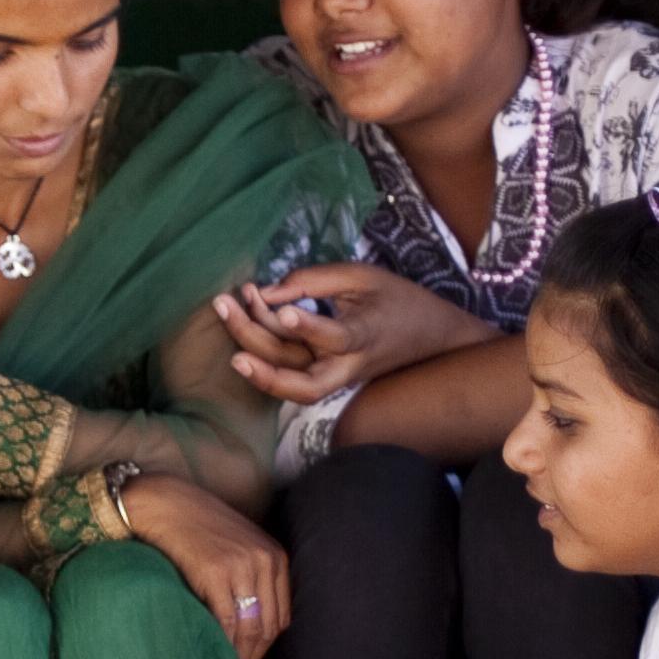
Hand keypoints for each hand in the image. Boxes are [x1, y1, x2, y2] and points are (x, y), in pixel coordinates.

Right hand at [116, 473, 291, 658]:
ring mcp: (242, 567)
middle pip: (269, 625)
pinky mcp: (216, 573)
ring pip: (251, 627)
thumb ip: (252, 577)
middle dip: (254, 655)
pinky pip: (226, 620)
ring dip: (240, 655)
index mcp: (275, 557)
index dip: (266, 645)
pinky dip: (222, 642)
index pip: (282, 616)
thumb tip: (251, 624)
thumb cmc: (197, 529)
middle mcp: (265, 561)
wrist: (166, 505)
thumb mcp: (238, 548)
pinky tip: (212, 651)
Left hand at [212, 264, 491, 404]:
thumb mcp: (364, 276)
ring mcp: (335, 378)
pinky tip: (242, 319)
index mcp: (367, 337)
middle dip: (256, 346)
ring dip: (251, 353)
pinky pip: (287, 374)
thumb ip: (316, 279)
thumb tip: (268, 292)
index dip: (310, 328)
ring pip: (288, 381)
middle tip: (225, 305)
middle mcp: (348, 367)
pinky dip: (261, 353)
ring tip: (227, 311)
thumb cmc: (399, 300)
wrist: (433, 339)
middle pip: (299, 378)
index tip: (284, 311)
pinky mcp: (324, 378)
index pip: (336, 338)